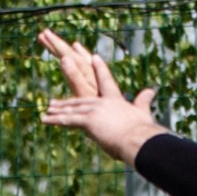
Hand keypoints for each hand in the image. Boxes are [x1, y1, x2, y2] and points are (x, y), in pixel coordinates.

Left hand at [38, 30, 165, 164]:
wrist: (138, 139)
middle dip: (67, 100)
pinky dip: (55, 119)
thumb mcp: (142, 112)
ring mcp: (94, 110)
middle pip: (81, 97)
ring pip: (71, 108)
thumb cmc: (142, 131)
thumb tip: (151, 90)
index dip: (99, 68)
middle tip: (56, 99)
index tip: (93, 56)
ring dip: (58, 109)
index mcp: (116, 100)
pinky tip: (45, 119)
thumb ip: (143, 101)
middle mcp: (102, 102)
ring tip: (47, 110)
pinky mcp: (88, 121)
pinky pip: (68, 120)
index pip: (105, 81)